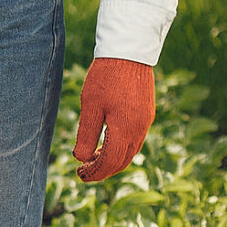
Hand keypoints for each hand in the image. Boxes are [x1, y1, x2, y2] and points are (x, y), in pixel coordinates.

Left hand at [72, 57, 154, 182]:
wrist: (129, 52)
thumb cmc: (106, 77)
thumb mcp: (91, 106)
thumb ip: (86, 135)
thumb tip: (80, 159)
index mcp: (125, 129)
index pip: (110, 163)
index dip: (95, 172)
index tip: (79, 174)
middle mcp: (140, 129)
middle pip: (122, 161)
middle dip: (103, 170)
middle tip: (84, 171)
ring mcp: (146, 122)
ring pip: (130, 152)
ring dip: (112, 160)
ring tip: (92, 159)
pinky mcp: (147, 114)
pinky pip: (135, 140)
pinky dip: (121, 148)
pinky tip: (106, 144)